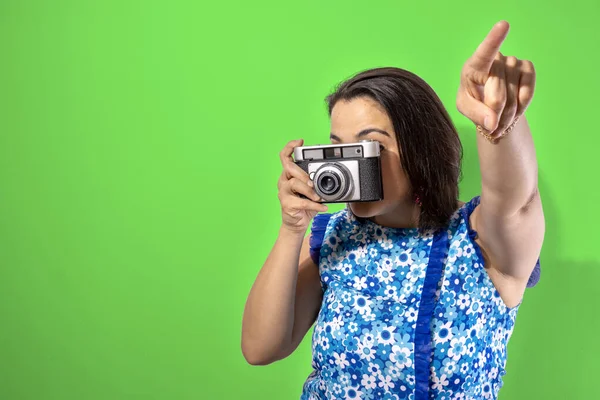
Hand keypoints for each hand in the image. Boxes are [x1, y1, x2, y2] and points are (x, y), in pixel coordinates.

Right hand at [277, 139, 327, 233]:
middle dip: (303, 174)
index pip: (285, 157)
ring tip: (318, 197)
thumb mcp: (312, 190)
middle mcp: (283, 181)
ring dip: (309, 190)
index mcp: (289, 174)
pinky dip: (315, 205)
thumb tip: (333, 178)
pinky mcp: (286, 204)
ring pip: (295, 184)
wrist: (297, 223)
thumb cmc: (304, 205)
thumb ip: (317, 182)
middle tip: (313, 182)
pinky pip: (302, 202)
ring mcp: (283, 192)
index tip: (300, 141)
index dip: (290, 147)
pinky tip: (323, 207)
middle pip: (289, 168)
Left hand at [457, 21, 535, 139]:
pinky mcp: (527, 68)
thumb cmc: (474, 101)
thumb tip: (491, 122)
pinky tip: (515, 106)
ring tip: (501, 116)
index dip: (494, 40)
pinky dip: (521, 106)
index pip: (484, 53)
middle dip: (495, 115)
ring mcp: (513, 62)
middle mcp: (495, 60)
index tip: (504, 25)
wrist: (494, 104)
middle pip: (498, 96)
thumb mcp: (467, 108)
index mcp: (474, 66)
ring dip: (508, 114)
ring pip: (513, 98)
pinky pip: (527, 92)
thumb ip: (476, 114)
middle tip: (491, 121)